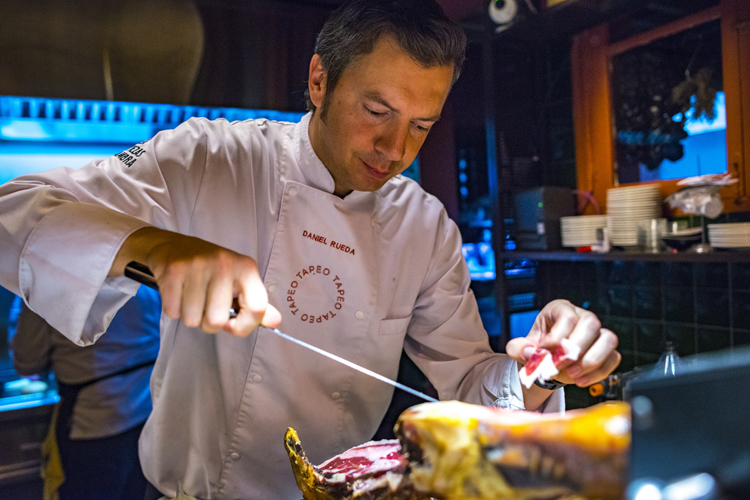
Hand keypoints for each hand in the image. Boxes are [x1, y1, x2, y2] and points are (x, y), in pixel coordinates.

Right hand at [112, 227, 281, 336]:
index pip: (257, 308)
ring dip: (190, 316)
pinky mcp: (174, 271)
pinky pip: (173, 312)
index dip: (244, 326)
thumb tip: (275, 321)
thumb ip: (256, 303)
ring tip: (191, 296)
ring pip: (192, 320)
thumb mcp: (238, 281)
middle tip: (205, 304)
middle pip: (217, 321)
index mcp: (246, 267)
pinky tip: (179, 292)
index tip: (233, 323)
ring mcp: (198, 266)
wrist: (173, 247)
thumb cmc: (210, 269)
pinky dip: (174, 309)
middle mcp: (224, 264)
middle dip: (208, 322)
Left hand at [506, 300, 619, 386]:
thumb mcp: (522, 347)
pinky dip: (599, 373)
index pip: (567, 316)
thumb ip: (518, 349)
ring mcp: (598, 333)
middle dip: (576, 348)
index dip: (557, 337)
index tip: (545, 352)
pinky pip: (613, 358)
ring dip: (591, 360)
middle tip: (560, 365)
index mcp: (560, 310)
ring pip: (608, 339)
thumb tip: (529, 353)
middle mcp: (582, 317)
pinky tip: (581, 381)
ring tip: (572, 374)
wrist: (550, 360)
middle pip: (591, 323)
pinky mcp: (607, 350)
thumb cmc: (539, 348)